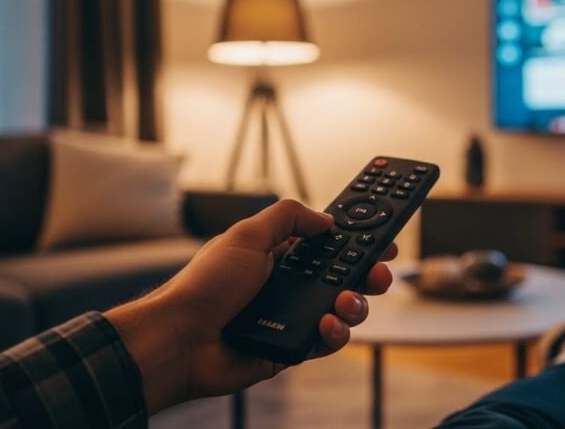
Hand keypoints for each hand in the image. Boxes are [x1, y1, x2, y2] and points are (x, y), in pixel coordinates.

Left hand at [105, 199, 397, 413]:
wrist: (180, 340)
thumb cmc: (204, 286)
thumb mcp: (246, 234)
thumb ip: (288, 218)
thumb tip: (326, 219)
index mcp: (280, 253)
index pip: (328, 243)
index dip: (358, 239)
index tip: (383, 238)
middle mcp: (290, 283)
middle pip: (345, 275)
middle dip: (369, 272)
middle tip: (380, 272)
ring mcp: (293, 315)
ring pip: (344, 309)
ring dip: (355, 304)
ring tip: (345, 301)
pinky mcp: (293, 347)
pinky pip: (328, 340)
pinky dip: (334, 333)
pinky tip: (325, 325)